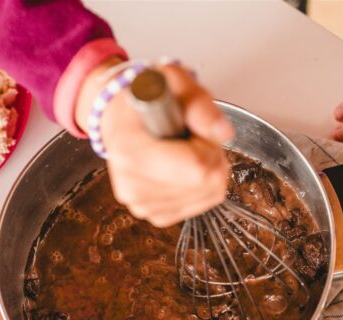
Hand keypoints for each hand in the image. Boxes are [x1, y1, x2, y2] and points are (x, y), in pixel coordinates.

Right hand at [76, 59, 233, 226]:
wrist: (120, 117)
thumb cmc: (144, 98)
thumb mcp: (173, 82)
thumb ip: (200, 105)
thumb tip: (223, 132)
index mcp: (132, 150)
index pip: (198, 168)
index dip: (210, 147)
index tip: (197, 131)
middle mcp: (132, 184)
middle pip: (206, 185)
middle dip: (212, 159)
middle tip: (193, 139)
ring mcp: (141, 204)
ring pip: (206, 197)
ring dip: (207, 173)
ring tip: (184, 151)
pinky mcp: (152, 214)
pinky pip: (197, 207)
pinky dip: (200, 188)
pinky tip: (182, 169)